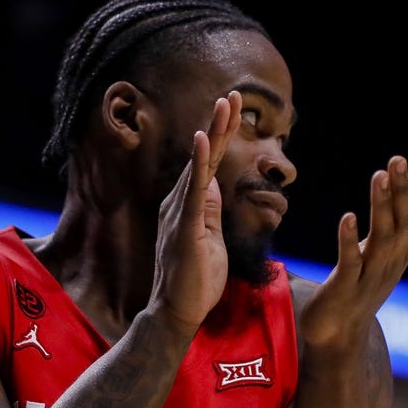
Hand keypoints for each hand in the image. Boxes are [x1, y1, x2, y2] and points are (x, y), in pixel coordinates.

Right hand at [149, 91, 242, 330]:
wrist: (176, 312)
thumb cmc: (195, 282)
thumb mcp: (209, 239)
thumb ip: (208, 211)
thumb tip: (211, 185)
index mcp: (188, 206)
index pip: (207, 165)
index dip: (220, 136)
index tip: (231, 109)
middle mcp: (179, 204)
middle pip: (203, 157)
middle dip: (218, 124)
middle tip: (231, 94)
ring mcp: (180, 213)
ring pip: (199, 166)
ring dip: (212, 133)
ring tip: (224, 104)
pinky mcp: (185, 227)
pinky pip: (193, 190)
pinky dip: (198, 163)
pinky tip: (202, 140)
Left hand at [301, 155, 407, 347]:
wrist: (335, 340)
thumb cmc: (352, 297)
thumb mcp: (374, 265)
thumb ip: (383, 239)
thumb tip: (386, 208)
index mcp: (396, 260)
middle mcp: (388, 267)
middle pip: (401, 224)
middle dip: (401, 192)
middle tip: (398, 160)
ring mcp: (368, 278)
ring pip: (380, 238)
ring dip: (381, 206)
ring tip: (379, 177)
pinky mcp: (344, 289)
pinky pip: (350, 261)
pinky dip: (350, 239)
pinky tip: (348, 217)